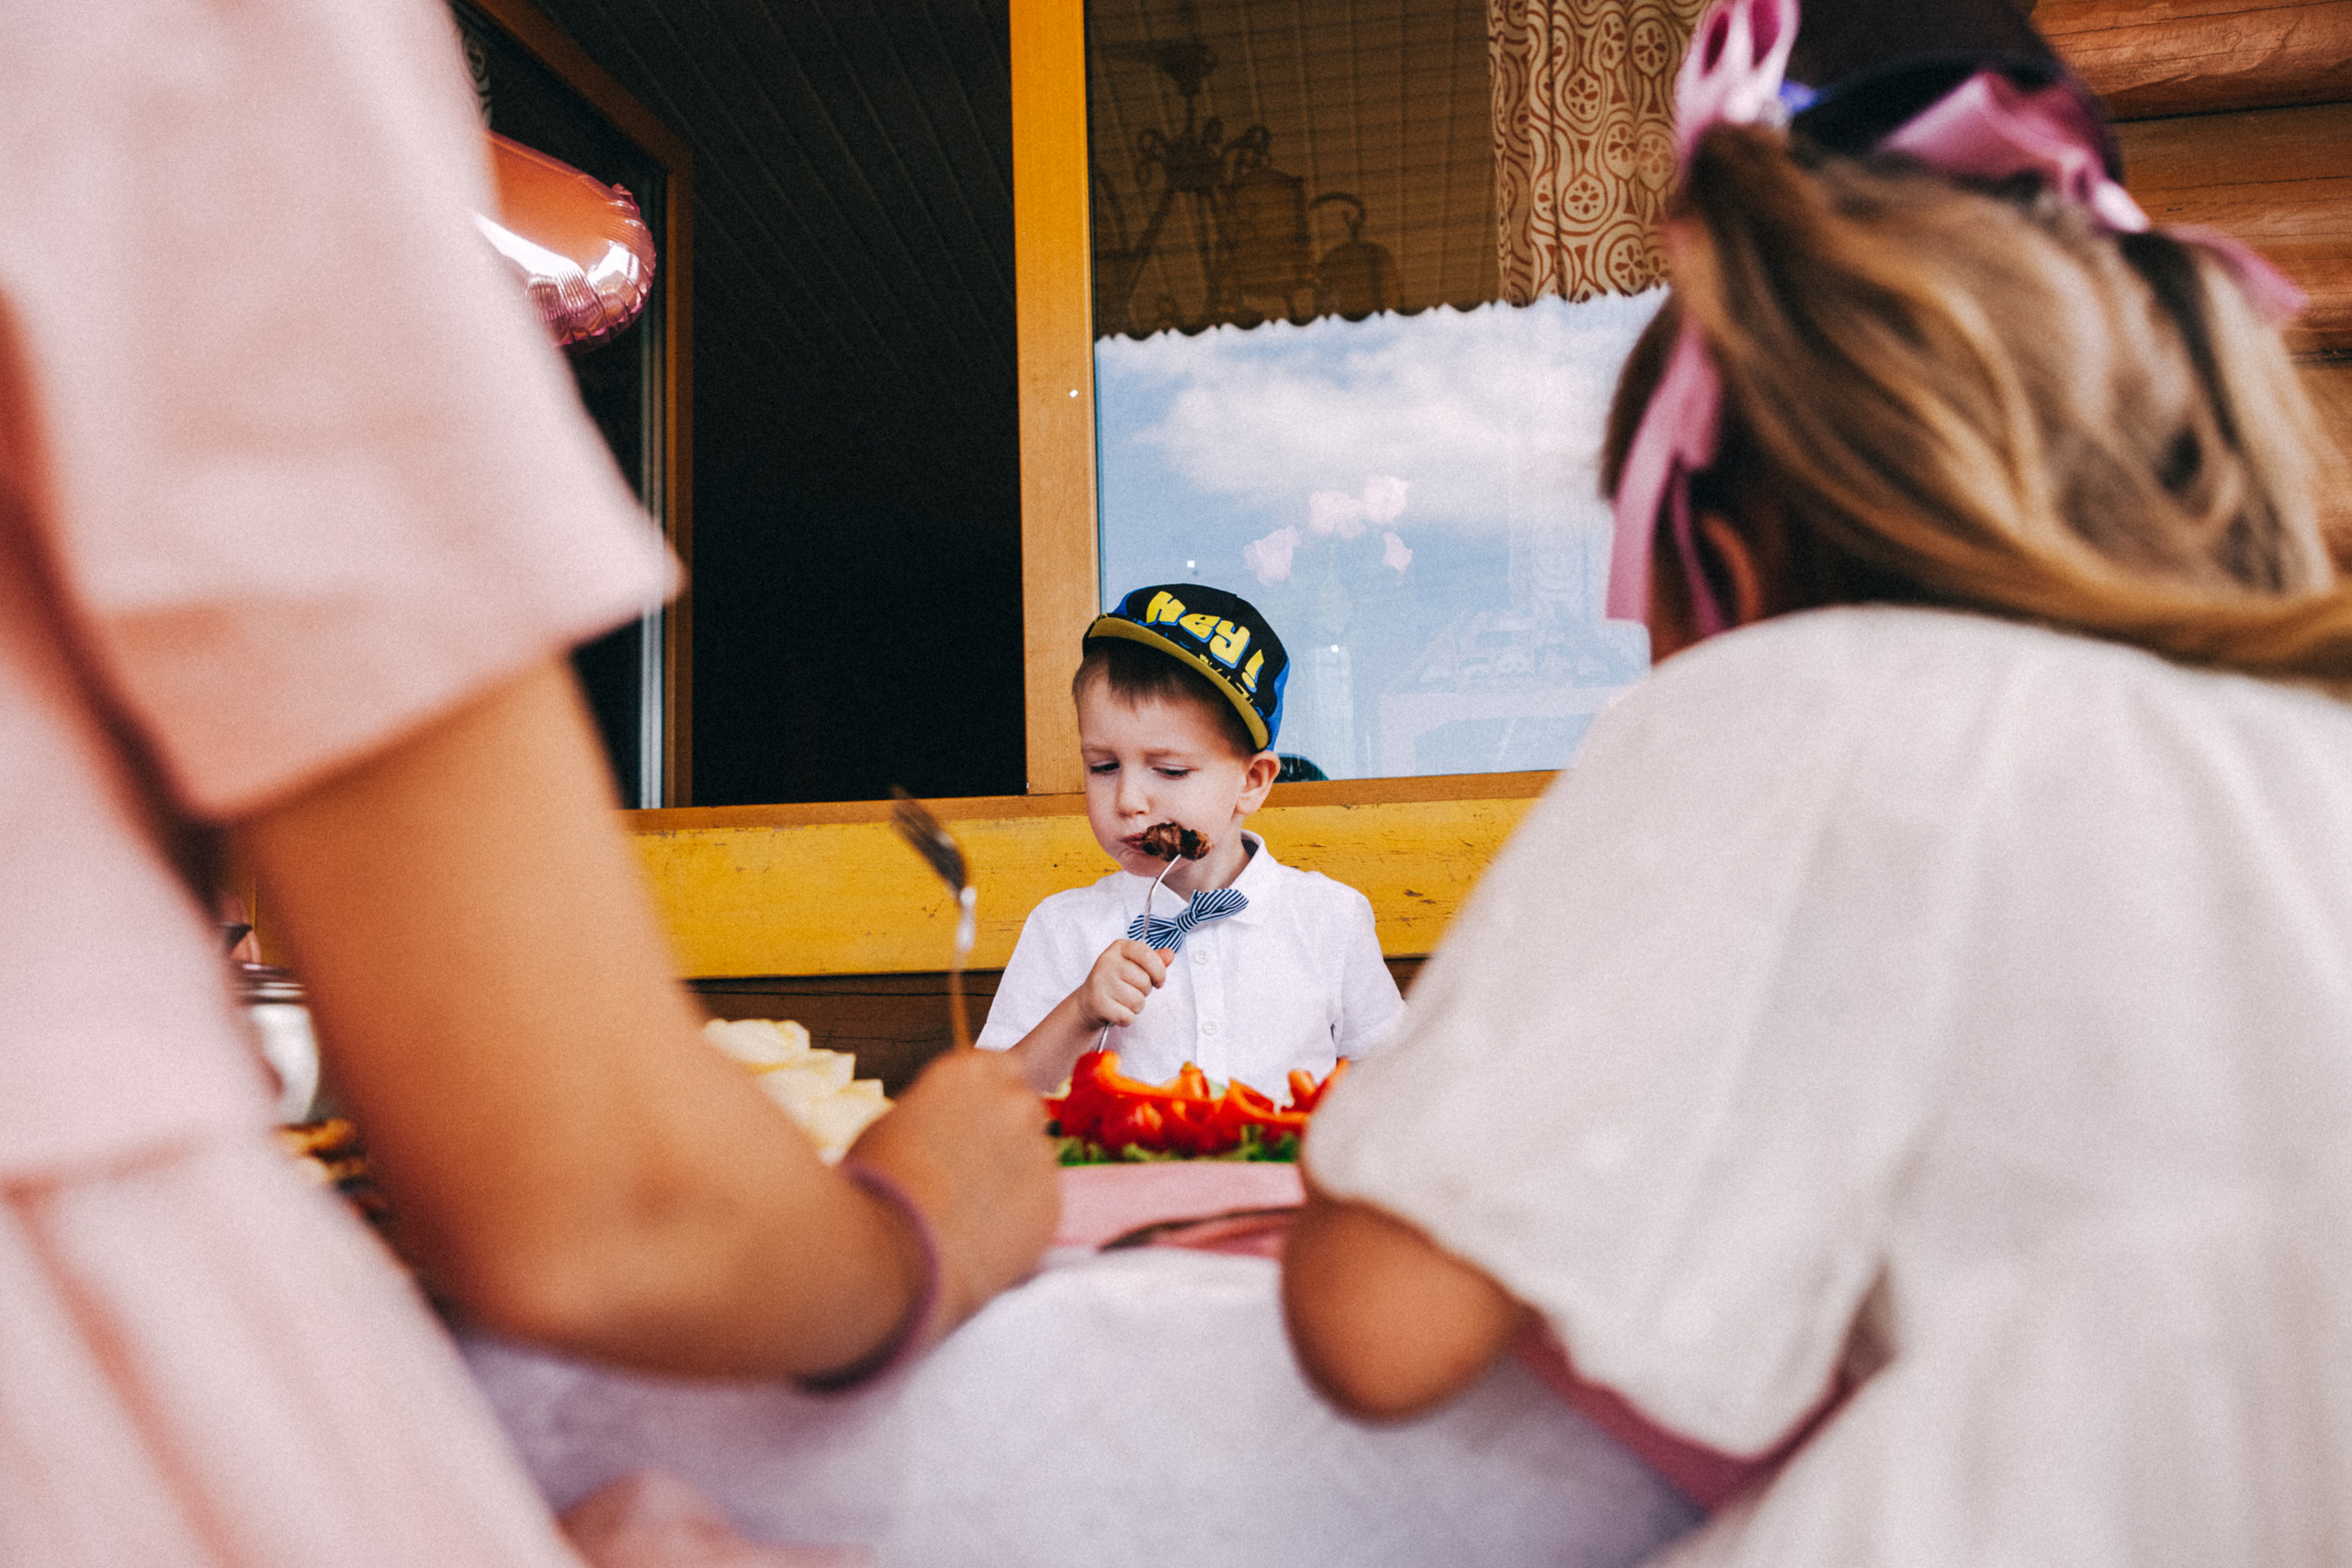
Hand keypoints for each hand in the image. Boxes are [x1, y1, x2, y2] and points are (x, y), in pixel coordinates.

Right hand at [846, 1047, 1059, 1333]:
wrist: (885, 1250)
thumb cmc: (873, 1187)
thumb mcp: (897, 1123)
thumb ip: (939, 1113)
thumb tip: (950, 1128)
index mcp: (970, 1071)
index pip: (1002, 1069)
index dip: (988, 1102)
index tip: (973, 1127)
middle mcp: (1014, 1101)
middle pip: (1024, 1111)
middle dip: (1004, 1138)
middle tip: (971, 1176)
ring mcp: (1039, 1151)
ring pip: (1035, 1161)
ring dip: (1012, 1180)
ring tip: (968, 1215)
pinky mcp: (1052, 1202)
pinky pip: (1041, 1205)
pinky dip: (1020, 1220)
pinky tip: (982, 1239)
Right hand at [1077, 938, 1171, 1030]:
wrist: (1088, 1002)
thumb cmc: (1117, 982)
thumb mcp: (1135, 966)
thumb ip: (1154, 960)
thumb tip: (1170, 955)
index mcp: (1120, 947)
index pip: (1148, 955)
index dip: (1159, 971)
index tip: (1158, 981)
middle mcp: (1107, 961)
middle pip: (1144, 982)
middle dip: (1144, 992)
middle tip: (1131, 991)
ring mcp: (1100, 982)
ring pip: (1137, 1001)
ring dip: (1135, 1007)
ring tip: (1123, 1001)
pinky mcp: (1097, 1002)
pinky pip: (1127, 1016)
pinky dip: (1126, 1019)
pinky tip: (1117, 1011)